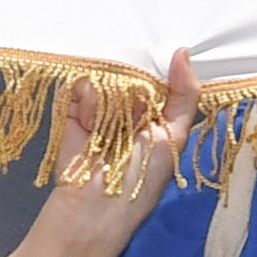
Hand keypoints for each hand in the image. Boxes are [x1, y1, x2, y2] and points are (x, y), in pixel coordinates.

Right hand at [46, 46, 201, 233]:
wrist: (97, 203)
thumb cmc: (143, 177)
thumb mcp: (175, 133)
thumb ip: (185, 92)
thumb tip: (183, 52)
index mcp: (154, 109)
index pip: (158, 73)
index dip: (159, 69)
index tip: (159, 77)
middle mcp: (126, 104)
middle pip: (131, 69)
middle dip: (135, 88)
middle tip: (135, 116)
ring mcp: (98, 103)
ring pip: (106, 74)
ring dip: (111, 98)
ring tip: (110, 127)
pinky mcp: (71, 105)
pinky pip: (79, 82)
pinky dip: (87, 98)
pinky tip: (91, 122)